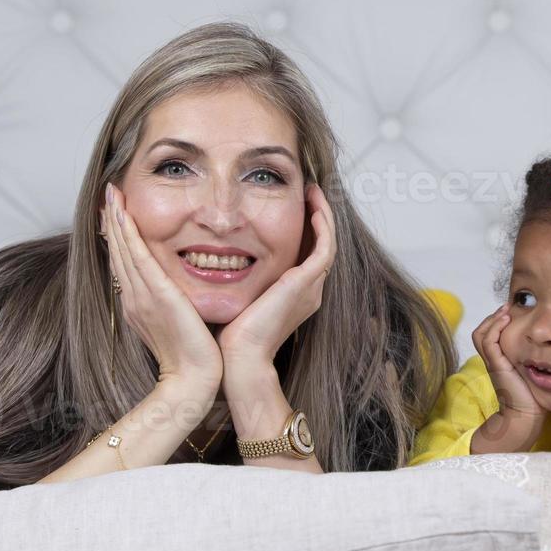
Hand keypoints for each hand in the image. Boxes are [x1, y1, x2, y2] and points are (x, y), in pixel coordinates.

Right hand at [103, 184, 222, 391]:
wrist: (192, 379)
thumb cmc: (192, 356)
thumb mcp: (178, 324)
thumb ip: (172, 306)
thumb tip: (177, 293)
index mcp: (138, 304)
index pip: (126, 264)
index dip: (119, 238)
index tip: (116, 214)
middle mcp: (134, 298)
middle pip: (119, 253)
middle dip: (113, 222)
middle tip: (109, 194)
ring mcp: (142, 296)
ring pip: (125, 251)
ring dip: (117, 221)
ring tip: (112, 195)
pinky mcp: (157, 295)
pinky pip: (139, 258)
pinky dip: (130, 236)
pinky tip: (124, 216)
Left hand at [218, 183, 335, 377]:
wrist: (242, 356)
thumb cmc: (233, 335)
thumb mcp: (241, 299)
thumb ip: (243, 281)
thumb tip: (222, 261)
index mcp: (296, 296)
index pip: (308, 256)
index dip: (307, 231)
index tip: (296, 209)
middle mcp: (310, 290)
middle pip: (322, 247)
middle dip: (318, 219)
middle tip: (309, 194)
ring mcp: (312, 286)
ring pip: (328, 243)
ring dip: (323, 216)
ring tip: (314, 194)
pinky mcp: (308, 281)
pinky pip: (325, 246)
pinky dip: (323, 225)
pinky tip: (313, 208)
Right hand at [472, 304, 544, 418]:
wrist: (525, 416)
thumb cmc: (533, 397)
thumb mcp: (532, 373)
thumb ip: (535, 360)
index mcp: (498, 361)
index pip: (487, 335)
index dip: (495, 322)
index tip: (510, 312)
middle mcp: (492, 360)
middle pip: (480, 332)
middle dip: (492, 317)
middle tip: (507, 308)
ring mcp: (493, 362)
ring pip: (481, 334)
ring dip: (492, 319)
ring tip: (506, 311)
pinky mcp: (496, 365)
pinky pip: (489, 341)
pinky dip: (495, 328)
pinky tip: (506, 321)